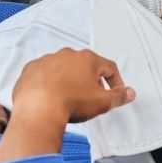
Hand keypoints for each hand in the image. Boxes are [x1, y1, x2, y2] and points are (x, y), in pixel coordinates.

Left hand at [0, 49, 134, 162]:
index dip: (115, 82)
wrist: (38, 108)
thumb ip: (119, 97)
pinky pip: (44, 74)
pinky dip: (49, 83)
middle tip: (93, 97)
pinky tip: (51, 96)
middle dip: (91, 80)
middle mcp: (67, 54)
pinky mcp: (31, 69)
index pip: (109, 67)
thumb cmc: (72, 102)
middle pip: (85, 66)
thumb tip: (130, 93)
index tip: (115, 93)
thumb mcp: (102, 103)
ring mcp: (47, 60)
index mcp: (87, 59)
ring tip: (70, 98)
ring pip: (63, 69)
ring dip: (69, 80)